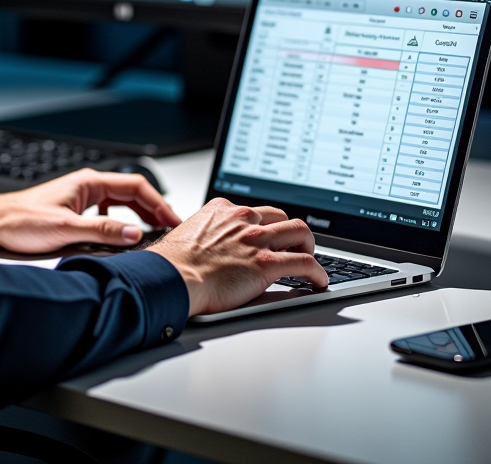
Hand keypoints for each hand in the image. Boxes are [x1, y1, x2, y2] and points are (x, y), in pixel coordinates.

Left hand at [0, 168, 181, 253]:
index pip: (136, 186)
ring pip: (122, 202)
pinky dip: (124, 221)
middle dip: (155, 209)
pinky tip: (127, 234)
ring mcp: (83, 197)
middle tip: (172, 228)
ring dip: (141, 215)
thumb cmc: (22, 221)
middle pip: (132, 193)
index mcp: (89, 183)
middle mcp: (88, 186)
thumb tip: (134, 234)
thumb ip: (101, 232)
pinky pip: (109, 211)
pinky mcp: (76, 209)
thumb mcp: (65, 229)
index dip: (159, 203)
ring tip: (156, 232)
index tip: (174, 220)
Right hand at [146, 198, 327, 316]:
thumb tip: (210, 245)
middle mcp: (242, 218)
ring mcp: (256, 239)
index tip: (269, 235)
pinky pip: (306, 263)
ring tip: (309, 260)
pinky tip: (319, 281)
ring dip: (308, 246)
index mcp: (222, 209)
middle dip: (290, 232)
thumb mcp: (190, 232)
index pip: (255, 210)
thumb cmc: (174, 263)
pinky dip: (318, 272)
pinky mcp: (267, 263)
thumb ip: (207, 233)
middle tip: (293, 247)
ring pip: (300, 231)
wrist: (172, 277)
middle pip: (282, 216)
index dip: (266, 225)